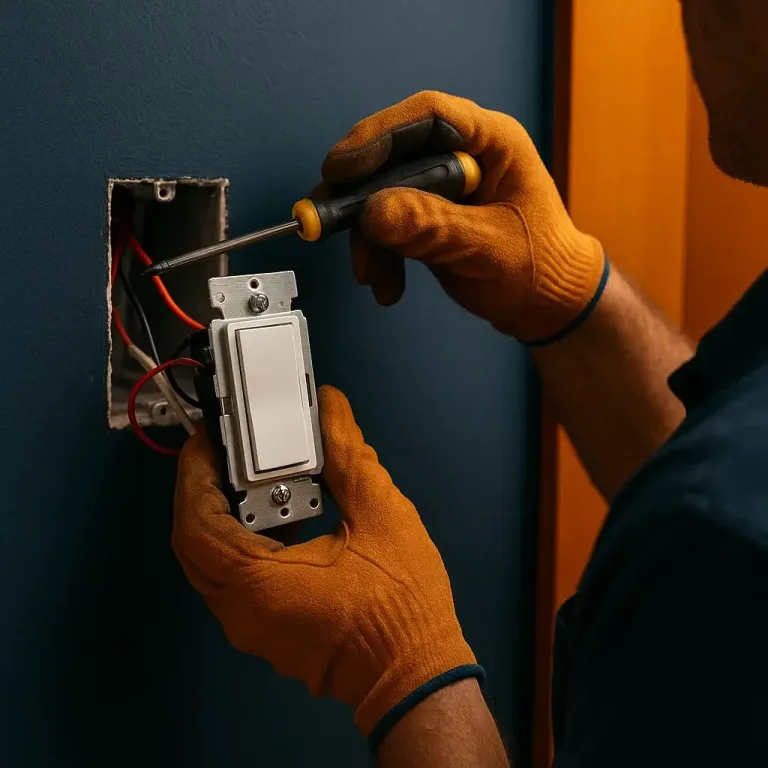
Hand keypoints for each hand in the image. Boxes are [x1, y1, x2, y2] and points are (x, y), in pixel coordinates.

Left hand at [172, 385, 479, 740]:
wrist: (417, 674)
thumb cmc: (400, 605)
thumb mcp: (380, 515)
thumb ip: (348, 454)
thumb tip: (330, 409)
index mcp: (258, 585)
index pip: (196, 523)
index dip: (193, 474)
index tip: (207, 441)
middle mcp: (242, 613)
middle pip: (194, 545)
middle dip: (201, 492)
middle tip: (223, 454)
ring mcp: (252, 629)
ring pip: (212, 565)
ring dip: (222, 518)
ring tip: (250, 479)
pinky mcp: (269, 633)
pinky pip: (235, 583)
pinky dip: (242, 544)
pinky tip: (280, 520)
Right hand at [322, 90, 605, 342]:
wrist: (546, 305)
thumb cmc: (540, 268)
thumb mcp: (488, 248)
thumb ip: (433, 228)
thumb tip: (374, 212)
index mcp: (492, 142)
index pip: (428, 117)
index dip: (379, 136)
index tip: (342, 168)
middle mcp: (462, 156)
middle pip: (394, 156)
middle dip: (359, 197)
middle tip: (326, 221)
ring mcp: (442, 188)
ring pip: (383, 195)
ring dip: (367, 238)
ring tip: (370, 275)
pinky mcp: (427, 216)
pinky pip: (388, 225)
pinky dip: (379, 255)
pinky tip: (386, 285)